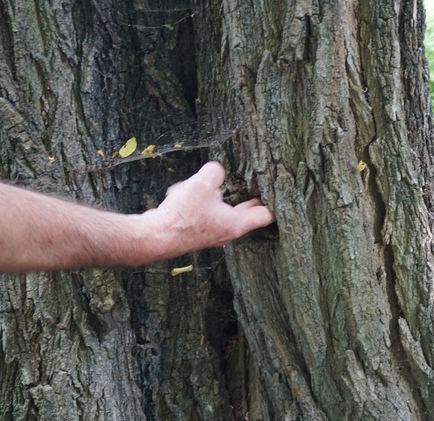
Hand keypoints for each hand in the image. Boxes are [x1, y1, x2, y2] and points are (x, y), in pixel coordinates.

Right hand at [147, 162, 275, 254]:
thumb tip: (217, 171)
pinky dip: (191, 200)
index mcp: (236, 224)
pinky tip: (177, 194)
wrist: (155, 237)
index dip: (274, 202)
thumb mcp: (201, 185)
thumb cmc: (182, 216)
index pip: (265, 214)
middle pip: (245, 212)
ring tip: (190, 187)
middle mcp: (227, 230)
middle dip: (248, 196)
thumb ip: (215, 173)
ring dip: (207, 193)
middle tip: (259, 185)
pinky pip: (200, 210)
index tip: (279, 192)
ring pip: (217, 206)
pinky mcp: (196, 230)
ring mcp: (212, 232)